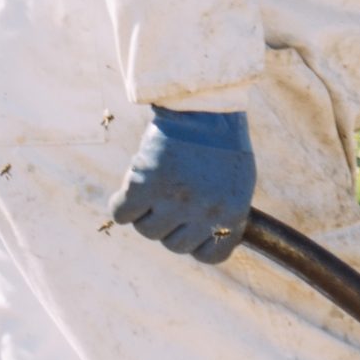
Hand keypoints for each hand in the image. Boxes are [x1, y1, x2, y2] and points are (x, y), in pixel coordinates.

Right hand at [111, 107, 256, 262]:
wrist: (202, 104)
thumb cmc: (222, 140)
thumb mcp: (238, 181)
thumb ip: (224, 212)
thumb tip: (206, 239)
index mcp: (232, 213)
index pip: (212, 255)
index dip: (197, 241)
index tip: (190, 225)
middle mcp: (205, 213)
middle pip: (174, 245)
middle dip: (170, 224)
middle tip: (169, 197)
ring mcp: (175, 201)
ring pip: (147, 231)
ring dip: (146, 213)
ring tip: (154, 186)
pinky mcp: (146, 184)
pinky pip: (122, 213)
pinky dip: (121, 204)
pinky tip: (130, 188)